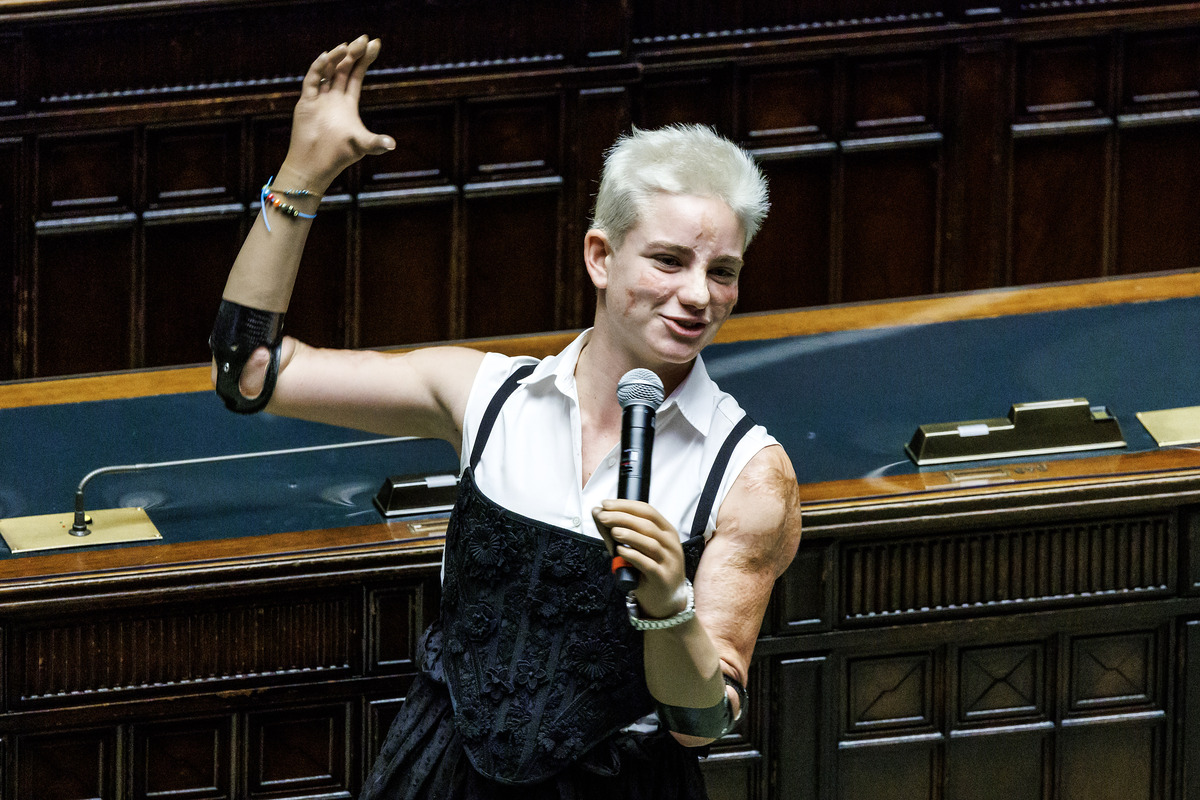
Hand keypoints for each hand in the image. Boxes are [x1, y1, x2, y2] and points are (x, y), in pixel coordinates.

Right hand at [279, 35, 395, 191]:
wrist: (314, 166)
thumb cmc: (338, 156)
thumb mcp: (362, 146)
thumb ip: (376, 143)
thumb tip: (392, 145)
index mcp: (347, 102)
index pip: (356, 75)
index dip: (365, 59)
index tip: (376, 43)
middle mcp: (333, 97)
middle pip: (344, 68)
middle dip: (354, 53)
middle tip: (365, 38)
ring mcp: (319, 98)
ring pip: (328, 71)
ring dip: (337, 58)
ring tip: (348, 46)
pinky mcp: (306, 102)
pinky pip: (312, 80)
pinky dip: (318, 68)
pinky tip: (326, 57)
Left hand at [592, 500, 688, 618]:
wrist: (666, 599)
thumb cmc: (650, 569)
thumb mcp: (636, 548)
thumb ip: (617, 530)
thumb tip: (597, 512)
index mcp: (666, 531)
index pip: (647, 511)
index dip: (625, 505)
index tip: (605, 504)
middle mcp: (671, 544)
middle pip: (647, 525)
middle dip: (623, 517)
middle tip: (603, 516)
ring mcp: (669, 561)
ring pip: (650, 543)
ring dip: (630, 535)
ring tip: (613, 531)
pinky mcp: (662, 578)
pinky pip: (648, 564)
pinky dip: (634, 555)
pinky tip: (621, 551)